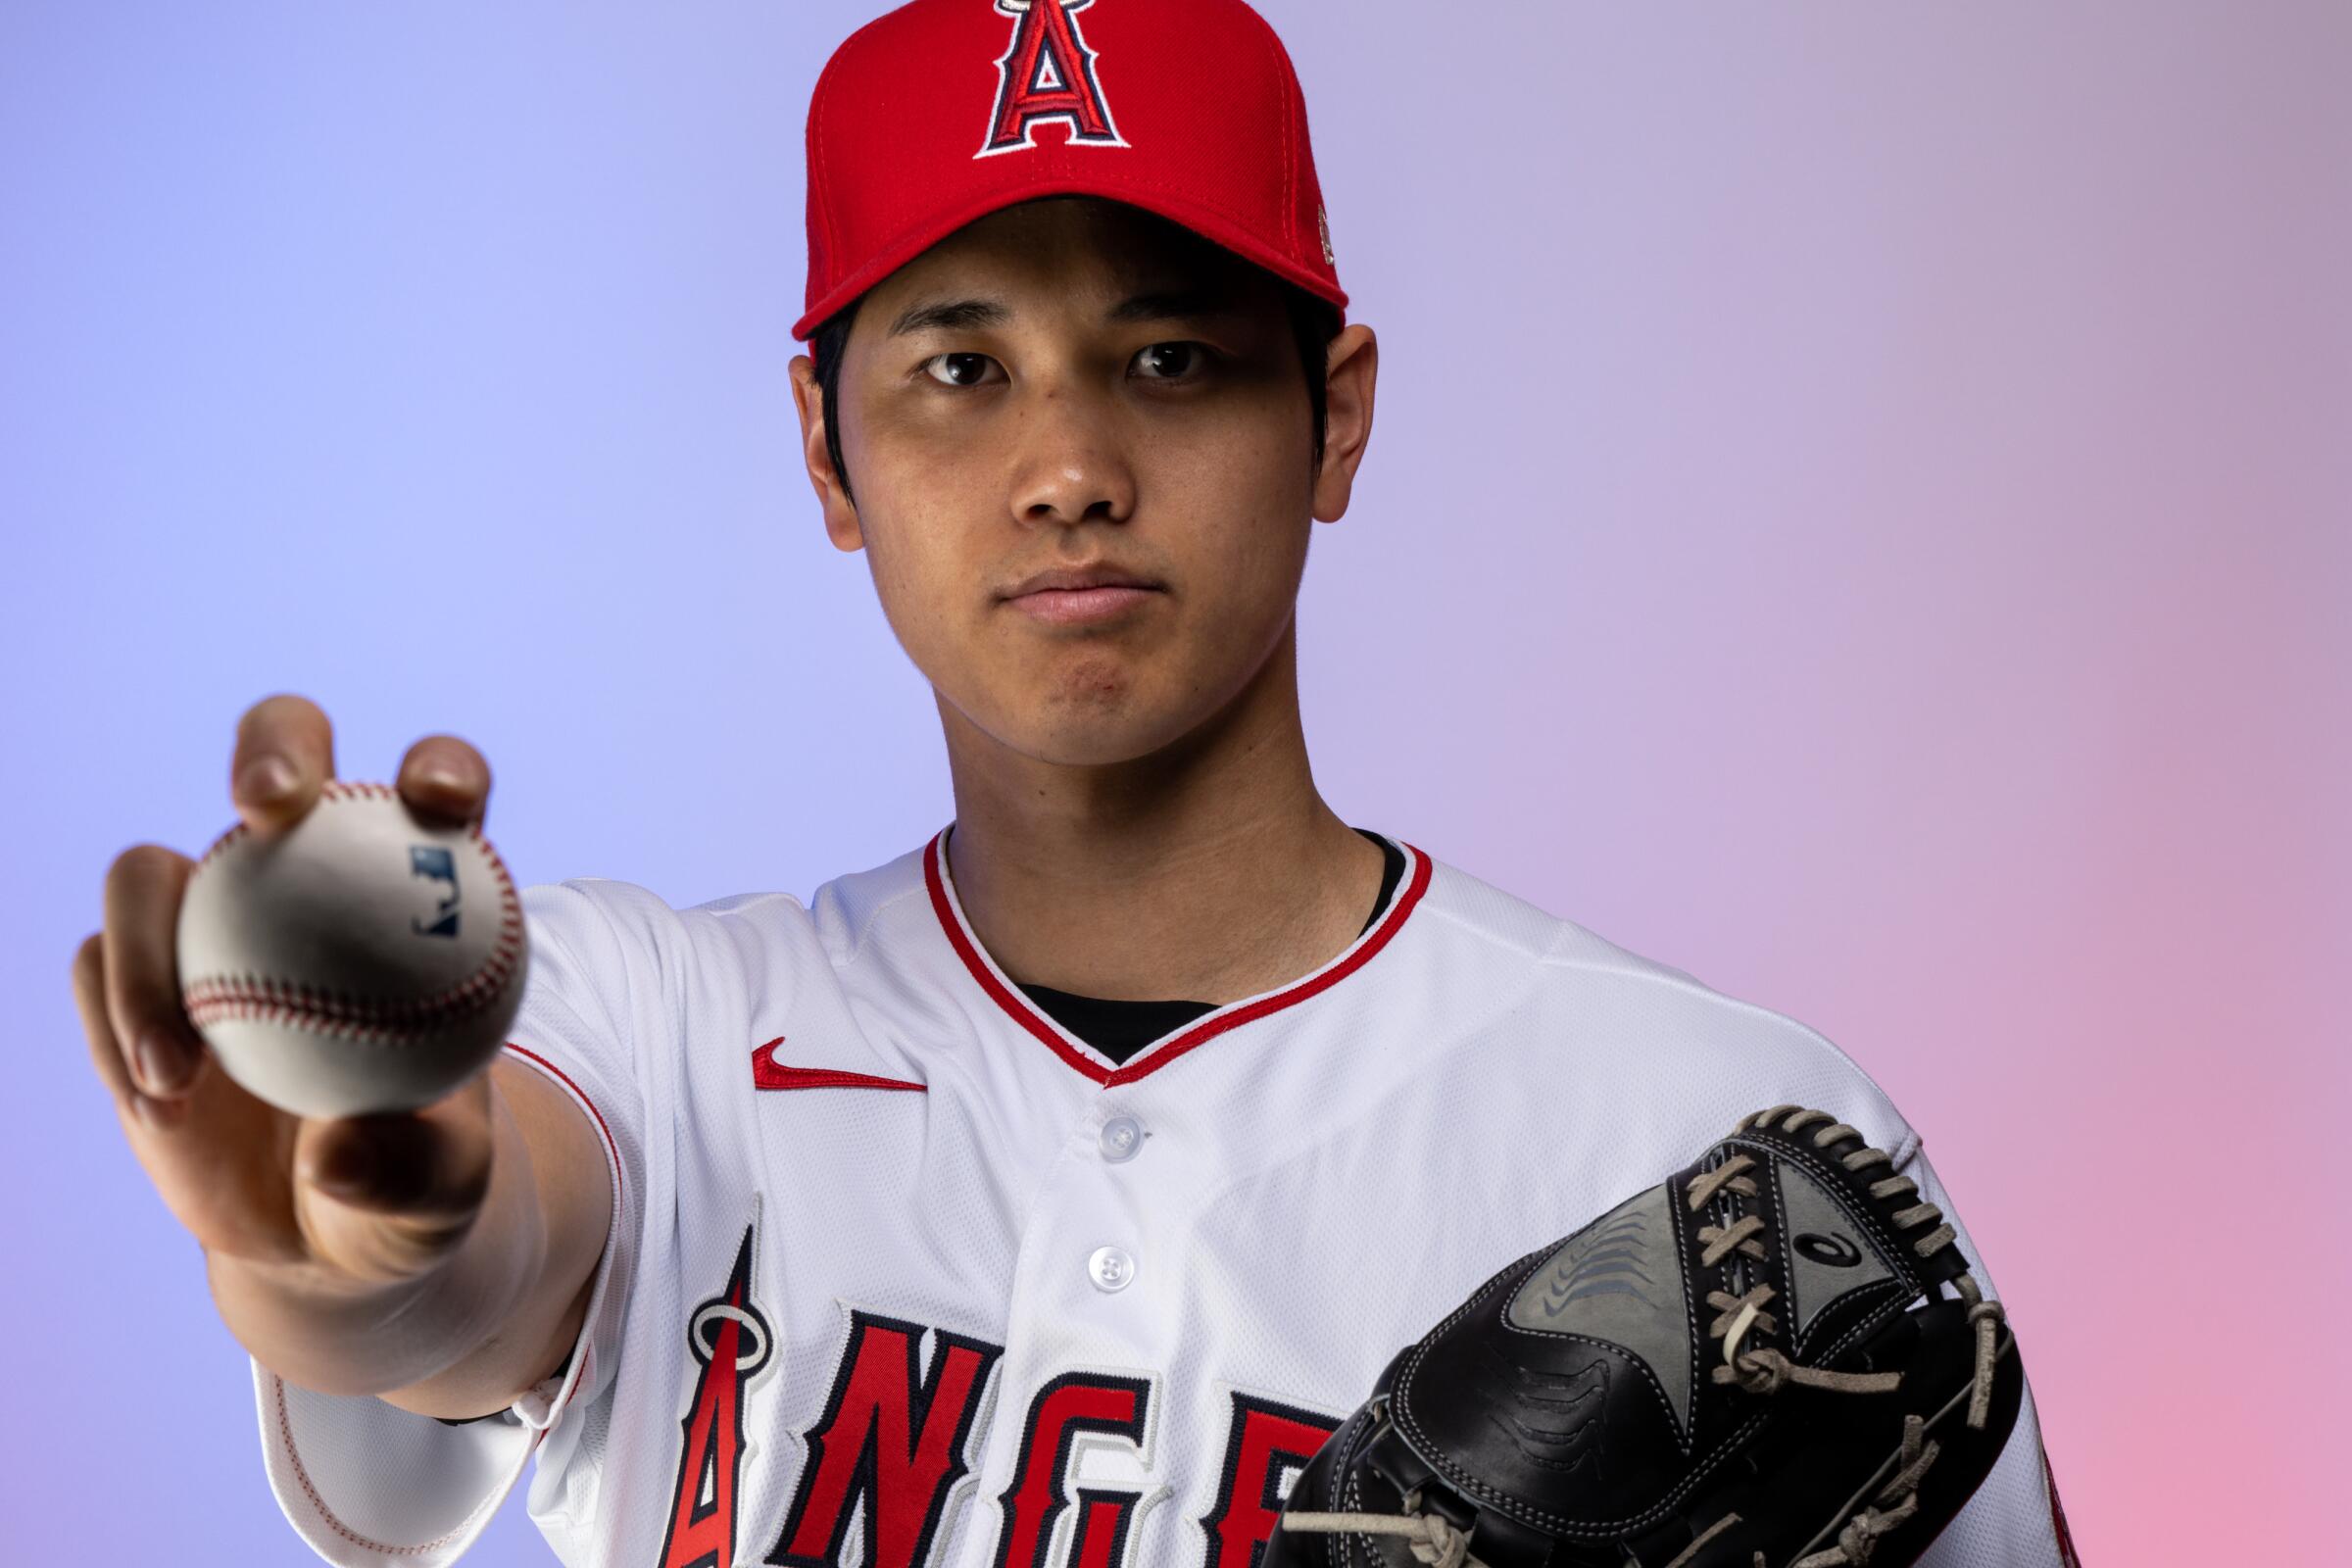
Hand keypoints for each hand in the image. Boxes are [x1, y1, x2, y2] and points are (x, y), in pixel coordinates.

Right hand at [74, 694, 502, 1286]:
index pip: (437, 790)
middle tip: (265, 813)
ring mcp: (206, 915)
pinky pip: (97, 970)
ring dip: (149, 957)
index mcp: (415, 887)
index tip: (439, 803)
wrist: (322, 1226)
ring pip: (150, 873)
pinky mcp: (129, 974)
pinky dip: (118, 1030)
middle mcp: (305, 871)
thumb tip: (337, 1154)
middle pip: (285, 755)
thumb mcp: (439, 1195)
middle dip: (274, 750)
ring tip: (179, 1073)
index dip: (441, 767)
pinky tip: (160, 1106)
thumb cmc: (410, 1185)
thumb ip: (411, 1170)